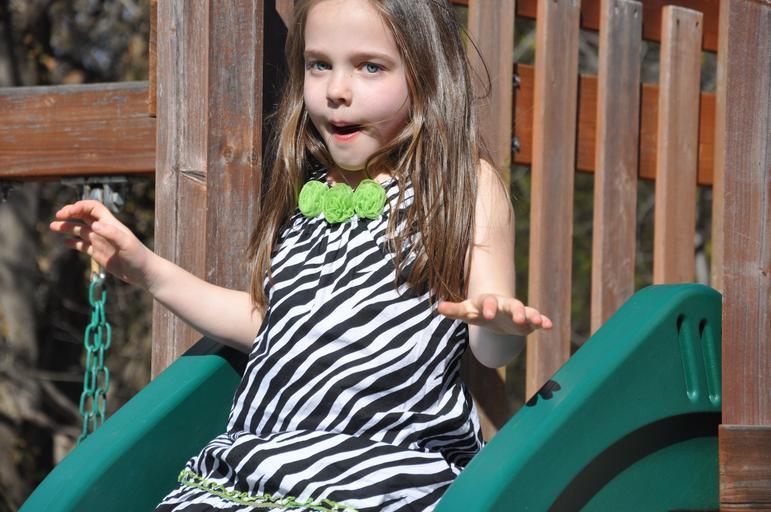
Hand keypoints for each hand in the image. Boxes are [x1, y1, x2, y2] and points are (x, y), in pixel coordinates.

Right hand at [50, 200, 153, 287]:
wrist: (144, 273)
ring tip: (53, 227)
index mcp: (111, 224)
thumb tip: (94, 224)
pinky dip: (73, 243)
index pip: (93, 208)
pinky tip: (65, 243)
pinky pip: (83, 246)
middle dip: (71, 213)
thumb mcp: (126, 244)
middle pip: (84, 216)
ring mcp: (101, 242)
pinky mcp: (99, 253)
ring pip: (81, 230)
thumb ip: (111, 233)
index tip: (67, 212)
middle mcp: (104, 231)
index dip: (80, 206)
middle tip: (57, 216)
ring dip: (68, 227)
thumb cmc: (138, 257)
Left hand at [437, 294, 552, 335]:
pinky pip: (536, 318)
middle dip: (516, 311)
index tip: (488, 315)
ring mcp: (517, 311)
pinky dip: (543, 321)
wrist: (494, 312)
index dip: (488, 307)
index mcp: (488, 301)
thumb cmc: (477, 311)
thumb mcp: (466, 311)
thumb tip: (438, 307)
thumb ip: (454, 310)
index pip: (488, 302)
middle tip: (518, 318)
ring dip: (532, 315)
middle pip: (512, 304)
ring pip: (527, 311)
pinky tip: (549, 326)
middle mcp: (505, 304)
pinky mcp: (527, 320)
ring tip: (539, 322)